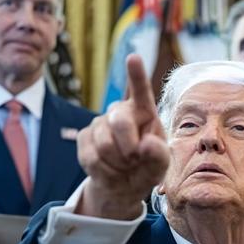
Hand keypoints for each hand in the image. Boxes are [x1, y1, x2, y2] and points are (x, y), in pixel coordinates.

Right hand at [76, 54, 169, 218]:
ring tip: (124, 165)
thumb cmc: (146, 168)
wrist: (123, 185)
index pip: (141, 91)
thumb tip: (146, 144)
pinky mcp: (84, 136)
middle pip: (120, 122)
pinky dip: (104, 171)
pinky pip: (91, 157)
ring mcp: (100, 122)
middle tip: (135, 160)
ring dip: (117, 164)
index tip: (134, 58)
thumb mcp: (160, 165)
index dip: (136, 75)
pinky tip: (109, 169)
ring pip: (104, 145)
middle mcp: (121, 111)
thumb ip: (159, 155)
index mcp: (145, 112)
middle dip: (129, 149)